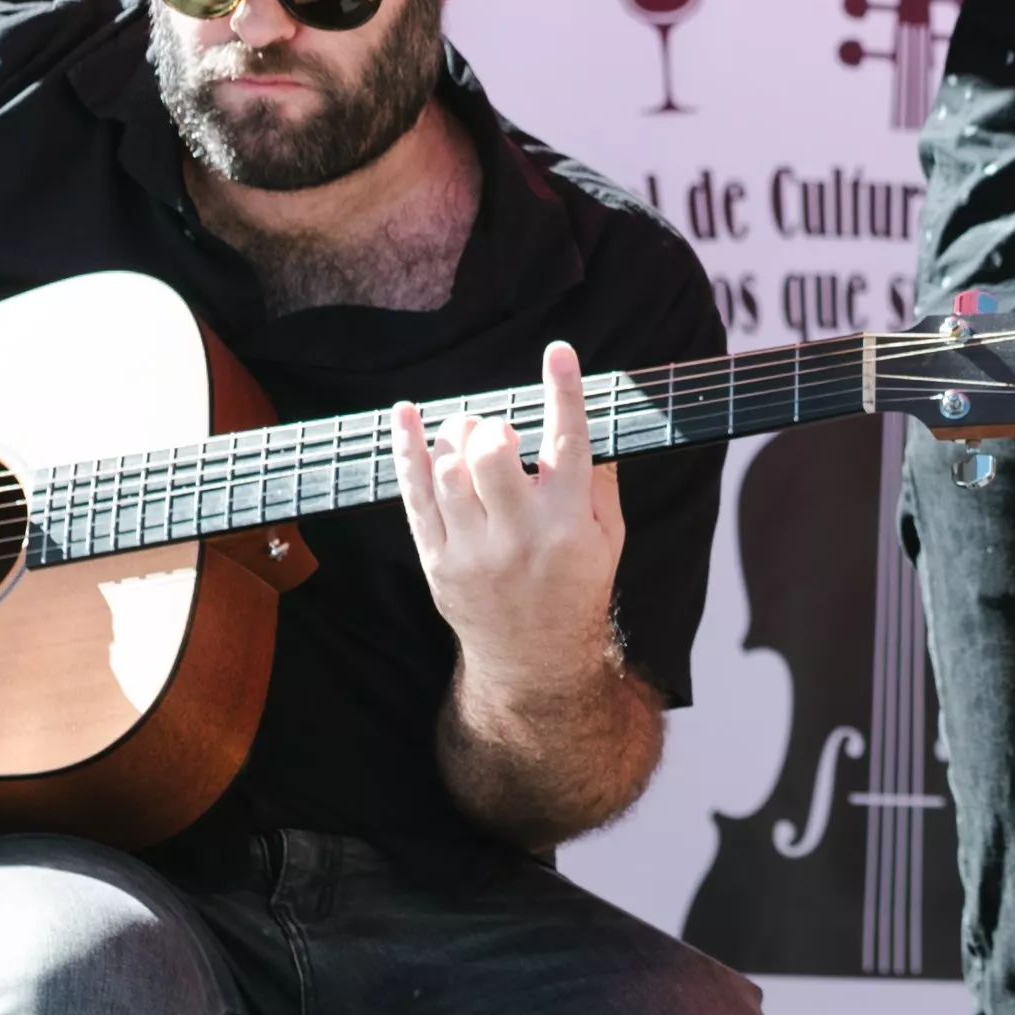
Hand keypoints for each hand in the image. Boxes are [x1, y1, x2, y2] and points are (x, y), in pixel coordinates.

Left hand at [391, 339, 626, 698]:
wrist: (534, 662)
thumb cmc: (576, 590)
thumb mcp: (609, 540)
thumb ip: (599, 482)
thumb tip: (586, 426)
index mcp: (571, 523)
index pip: (568, 445)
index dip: (563, 393)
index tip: (558, 352)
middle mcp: (520, 535)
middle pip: (493, 455)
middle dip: (492, 427)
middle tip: (499, 433)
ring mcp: (473, 549)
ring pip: (448, 471)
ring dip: (455, 437)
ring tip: (467, 437)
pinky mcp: (438, 559)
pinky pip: (414, 496)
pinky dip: (407, 450)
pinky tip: (405, 417)